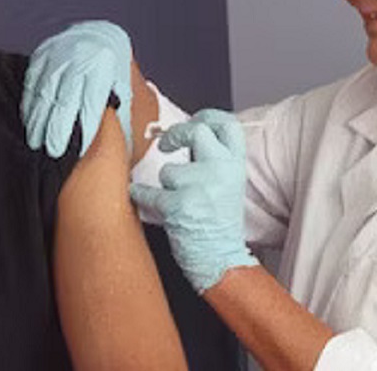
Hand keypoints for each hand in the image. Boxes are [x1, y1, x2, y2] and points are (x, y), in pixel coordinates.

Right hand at [22, 20, 133, 157]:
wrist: (101, 42)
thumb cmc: (114, 75)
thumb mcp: (126, 90)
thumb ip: (120, 115)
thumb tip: (119, 146)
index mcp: (104, 66)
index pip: (92, 102)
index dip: (85, 127)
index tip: (79, 150)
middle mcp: (80, 57)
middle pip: (64, 99)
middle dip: (57, 128)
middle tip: (53, 151)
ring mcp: (58, 54)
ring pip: (44, 92)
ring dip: (38, 120)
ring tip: (36, 142)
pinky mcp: (42, 55)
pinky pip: (31, 82)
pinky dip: (30, 104)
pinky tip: (30, 122)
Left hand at [130, 109, 257, 292]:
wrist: (220, 260)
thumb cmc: (218, 225)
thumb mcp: (227, 186)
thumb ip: (211, 161)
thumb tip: (184, 136)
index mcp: (236, 166)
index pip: (228, 125)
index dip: (208, 116)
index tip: (194, 119)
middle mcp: (223, 171)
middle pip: (197, 131)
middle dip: (175, 135)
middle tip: (165, 144)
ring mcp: (203, 187)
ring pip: (169, 170)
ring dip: (164, 185)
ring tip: (172, 200)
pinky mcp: (181, 205)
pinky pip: (149, 192)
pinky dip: (141, 196)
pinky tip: (141, 199)